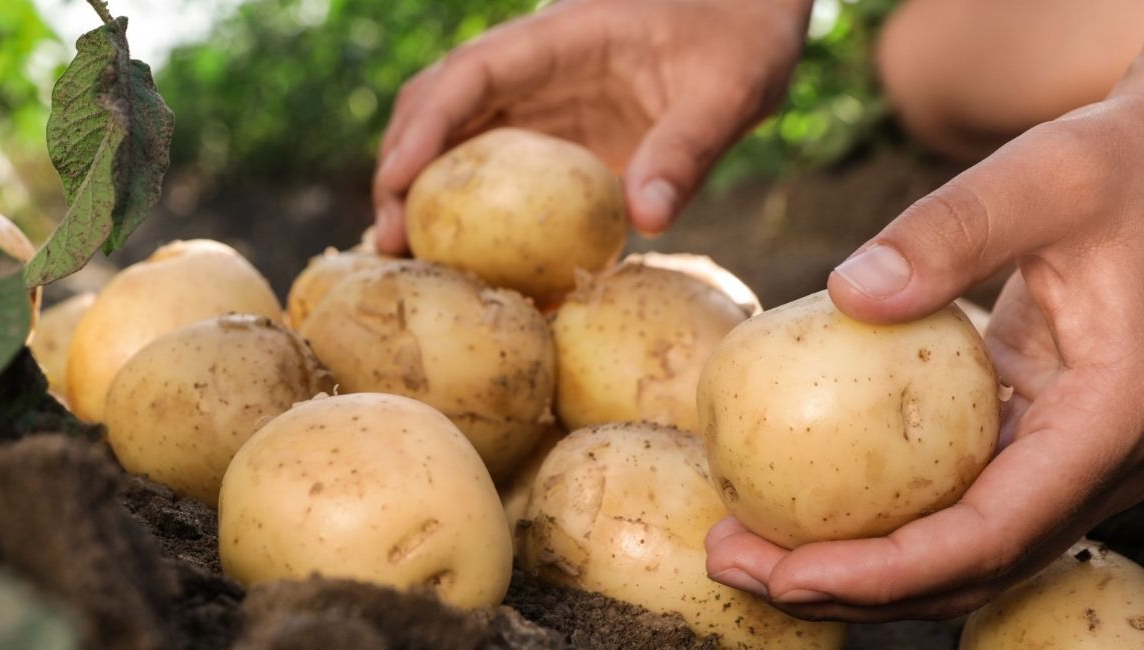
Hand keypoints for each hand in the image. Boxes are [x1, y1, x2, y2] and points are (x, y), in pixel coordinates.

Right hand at [371, 0, 809, 253]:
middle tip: (388, 242)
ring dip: (419, 192)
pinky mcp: (556, 136)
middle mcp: (533, 67)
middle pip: (436, 106)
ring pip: (453, 137)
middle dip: (399, 168)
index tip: (397, 182)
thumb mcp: (732, 89)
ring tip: (404, 260)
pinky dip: (465, 210)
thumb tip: (648, 221)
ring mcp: (539, 101)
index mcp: (560, 39)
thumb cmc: (744, 35)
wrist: (755, 14)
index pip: (470, 76)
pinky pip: (494, 170)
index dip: (425, 126)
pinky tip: (460, 263)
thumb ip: (688, 149)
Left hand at [701, 97, 1143, 620]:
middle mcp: (1102, 464)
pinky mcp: (1035, 445)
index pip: (993, 535)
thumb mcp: (1034, 177)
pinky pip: (949, 506)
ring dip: (851, 567)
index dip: (887, 569)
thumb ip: (949, 232)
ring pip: (958, 556)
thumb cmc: (1108, 165)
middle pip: (968, 570)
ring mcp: (1071, 463)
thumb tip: (849, 292)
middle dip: (847, 587)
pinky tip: (788, 503)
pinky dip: (874, 521)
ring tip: (738, 550)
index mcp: (1113, 420)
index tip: (788, 572)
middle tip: (730, 562)